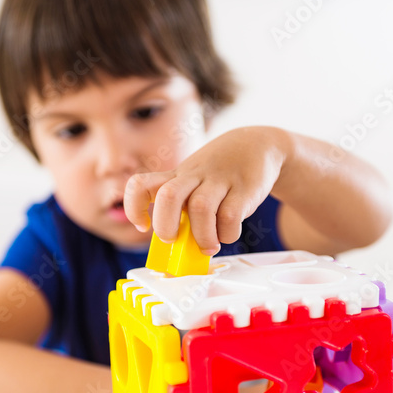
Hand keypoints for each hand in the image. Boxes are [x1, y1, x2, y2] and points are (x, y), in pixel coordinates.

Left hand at [124, 126, 286, 254]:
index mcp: (177, 175)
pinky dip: (227, 234)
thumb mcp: (196, 181)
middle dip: (166, 226)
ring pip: (200, 208)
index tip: (143, 225)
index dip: (135, 207)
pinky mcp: (243, 188)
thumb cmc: (220, 173)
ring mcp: (219, 180)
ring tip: (208, 246)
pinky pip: (230, 216)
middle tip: (174, 239)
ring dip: (202, 236)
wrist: (257, 145)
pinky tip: (227, 234)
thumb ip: (185, 209)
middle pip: (168, 196)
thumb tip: (181, 248)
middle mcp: (194, 175)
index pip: (141, 184)